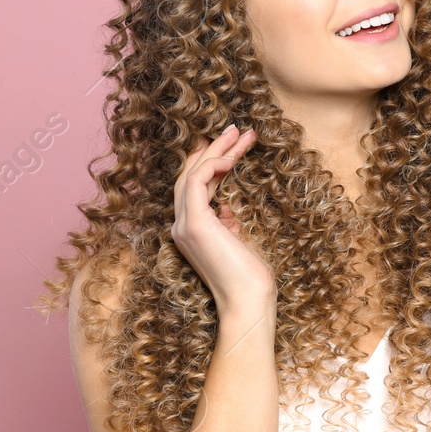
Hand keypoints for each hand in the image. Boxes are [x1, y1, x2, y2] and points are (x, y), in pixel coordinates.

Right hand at [170, 125, 275, 315]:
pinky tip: (232, 158)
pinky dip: (213, 166)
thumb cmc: (249, 279)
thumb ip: (228, 224)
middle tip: (235, 129)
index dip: (211, 162)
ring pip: (192, 174)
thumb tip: (227, 207)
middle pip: (190, 175)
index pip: (196, 187)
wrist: (248, 302)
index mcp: (191, 230)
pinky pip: (196, 182)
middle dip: (213, 149)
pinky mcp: (193, 224)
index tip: (232, 145)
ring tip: (240, 133)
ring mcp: (184, 225)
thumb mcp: (238, 243)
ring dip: (216, 150)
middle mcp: (181, 226)